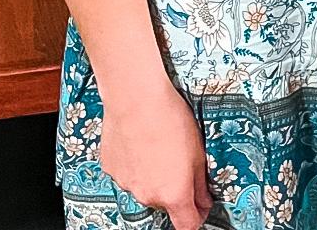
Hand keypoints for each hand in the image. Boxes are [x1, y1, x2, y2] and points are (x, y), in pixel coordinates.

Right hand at [99, 78, 213, 229]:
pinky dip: (134, 163)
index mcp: (173, 194)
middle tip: (178, 158)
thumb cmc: (170, 118)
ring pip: (145, 186)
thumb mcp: (198, 150)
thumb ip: (201, 183)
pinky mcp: (112, 169)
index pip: (187, 226)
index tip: (201, 205)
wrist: (136, 98)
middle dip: (173, 187)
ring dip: (152, 174)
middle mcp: (148, 195)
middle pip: (165, 202)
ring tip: (157, 143)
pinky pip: (127, 173)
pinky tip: (140, 140)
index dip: (197, 216)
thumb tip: (204, 200)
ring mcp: (127, 184)